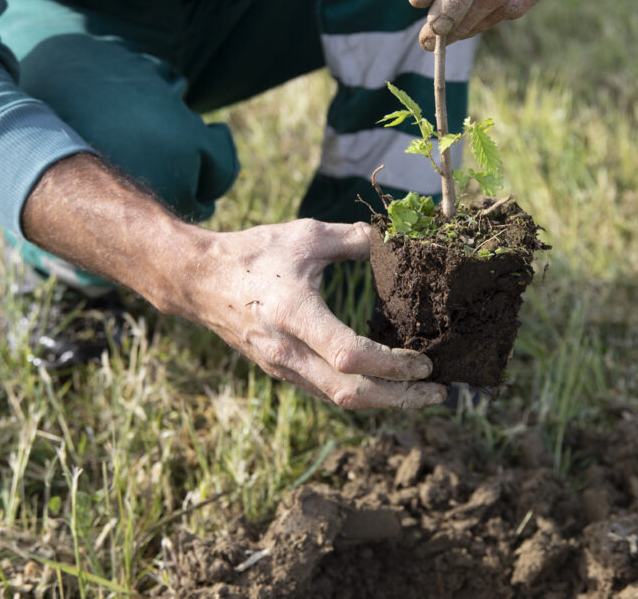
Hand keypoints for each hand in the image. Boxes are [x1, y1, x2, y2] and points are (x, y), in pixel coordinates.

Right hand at [22, 155, 444, 409]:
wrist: (198, 280)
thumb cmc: (254, 253)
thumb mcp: (306, 235)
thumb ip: (357, 239)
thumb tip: (400, 241)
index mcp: (295, 315)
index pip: (351, 356)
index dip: (393, 366)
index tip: (426, 362)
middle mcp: (288, 351)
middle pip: (351, 395)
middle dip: (400, 399)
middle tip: (439, 393)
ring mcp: (283, 367)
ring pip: (340, 400)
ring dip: (385, 402)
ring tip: (422, 393)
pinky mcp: (282, 371)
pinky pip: (328, 392)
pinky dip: (363, 393)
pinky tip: (388, 385)